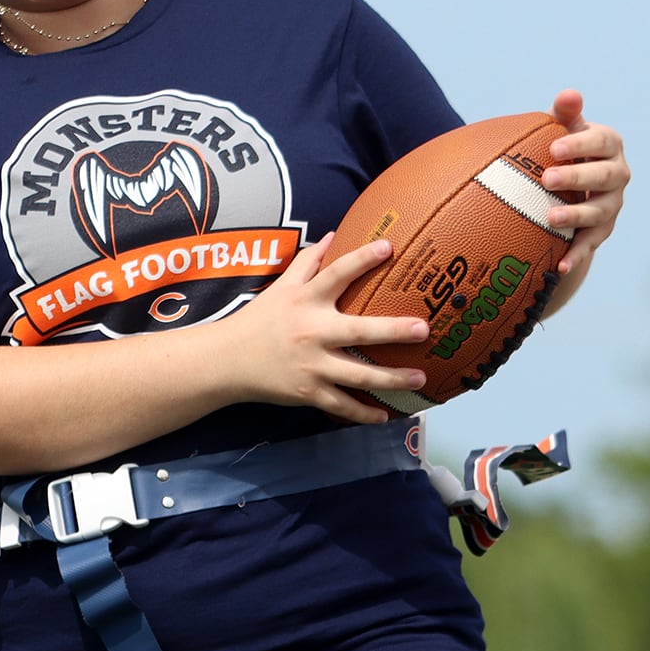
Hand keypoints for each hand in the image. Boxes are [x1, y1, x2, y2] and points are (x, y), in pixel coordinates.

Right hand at [221, 234, 430, 423]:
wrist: (227, 361)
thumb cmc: (258, 320)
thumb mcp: (280, 287)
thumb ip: (307, 262)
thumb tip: (333, 234)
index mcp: (305, 301)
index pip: (336, 274)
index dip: (362, 259)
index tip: (388, 247)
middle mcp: (311, 332)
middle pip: (358, 331)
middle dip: (392, 331)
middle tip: (422, 329)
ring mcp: (311, 365)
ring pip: (357, 375)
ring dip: (391, 378)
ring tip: (420, 378)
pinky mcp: (307, 392)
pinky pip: (340, 405)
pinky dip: (363, 414)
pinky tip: (386, 415)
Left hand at [540, 89, 629, 283]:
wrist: (571, 186)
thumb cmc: (563, 150)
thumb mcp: (564, 130)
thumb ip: (566, 114)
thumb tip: (568, 94)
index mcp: (609, 146)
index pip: (601, 141)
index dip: (580, 143)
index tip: (553, 147)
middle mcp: (617, 175)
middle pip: (604, 176)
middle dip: (577, 177)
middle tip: (547, 179)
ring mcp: (612, 204)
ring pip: (599, 212)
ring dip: (576, 216)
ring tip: (550, 218)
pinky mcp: (601, 230)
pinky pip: (589, 244)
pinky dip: (576, 255)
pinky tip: (559, 267)